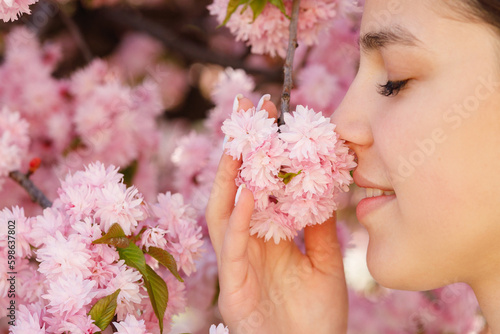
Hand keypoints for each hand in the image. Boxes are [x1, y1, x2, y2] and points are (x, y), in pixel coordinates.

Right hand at [206, 96, 347, 333]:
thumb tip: (325, 190)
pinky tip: (248, 191)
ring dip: (228, 177)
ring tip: (240, 143)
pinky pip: (233, 246)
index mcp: (268, 237)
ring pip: (222, 212)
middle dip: (240, 150)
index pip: (259, 187)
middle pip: (235, 189)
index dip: (263, 153)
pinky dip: (237, 218)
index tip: (274, 116)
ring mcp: (237, 263)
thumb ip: (320, 227)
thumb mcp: (325, 262)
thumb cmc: (317, 316)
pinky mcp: (233, 285)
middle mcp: (248, 244)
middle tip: (250, 110)